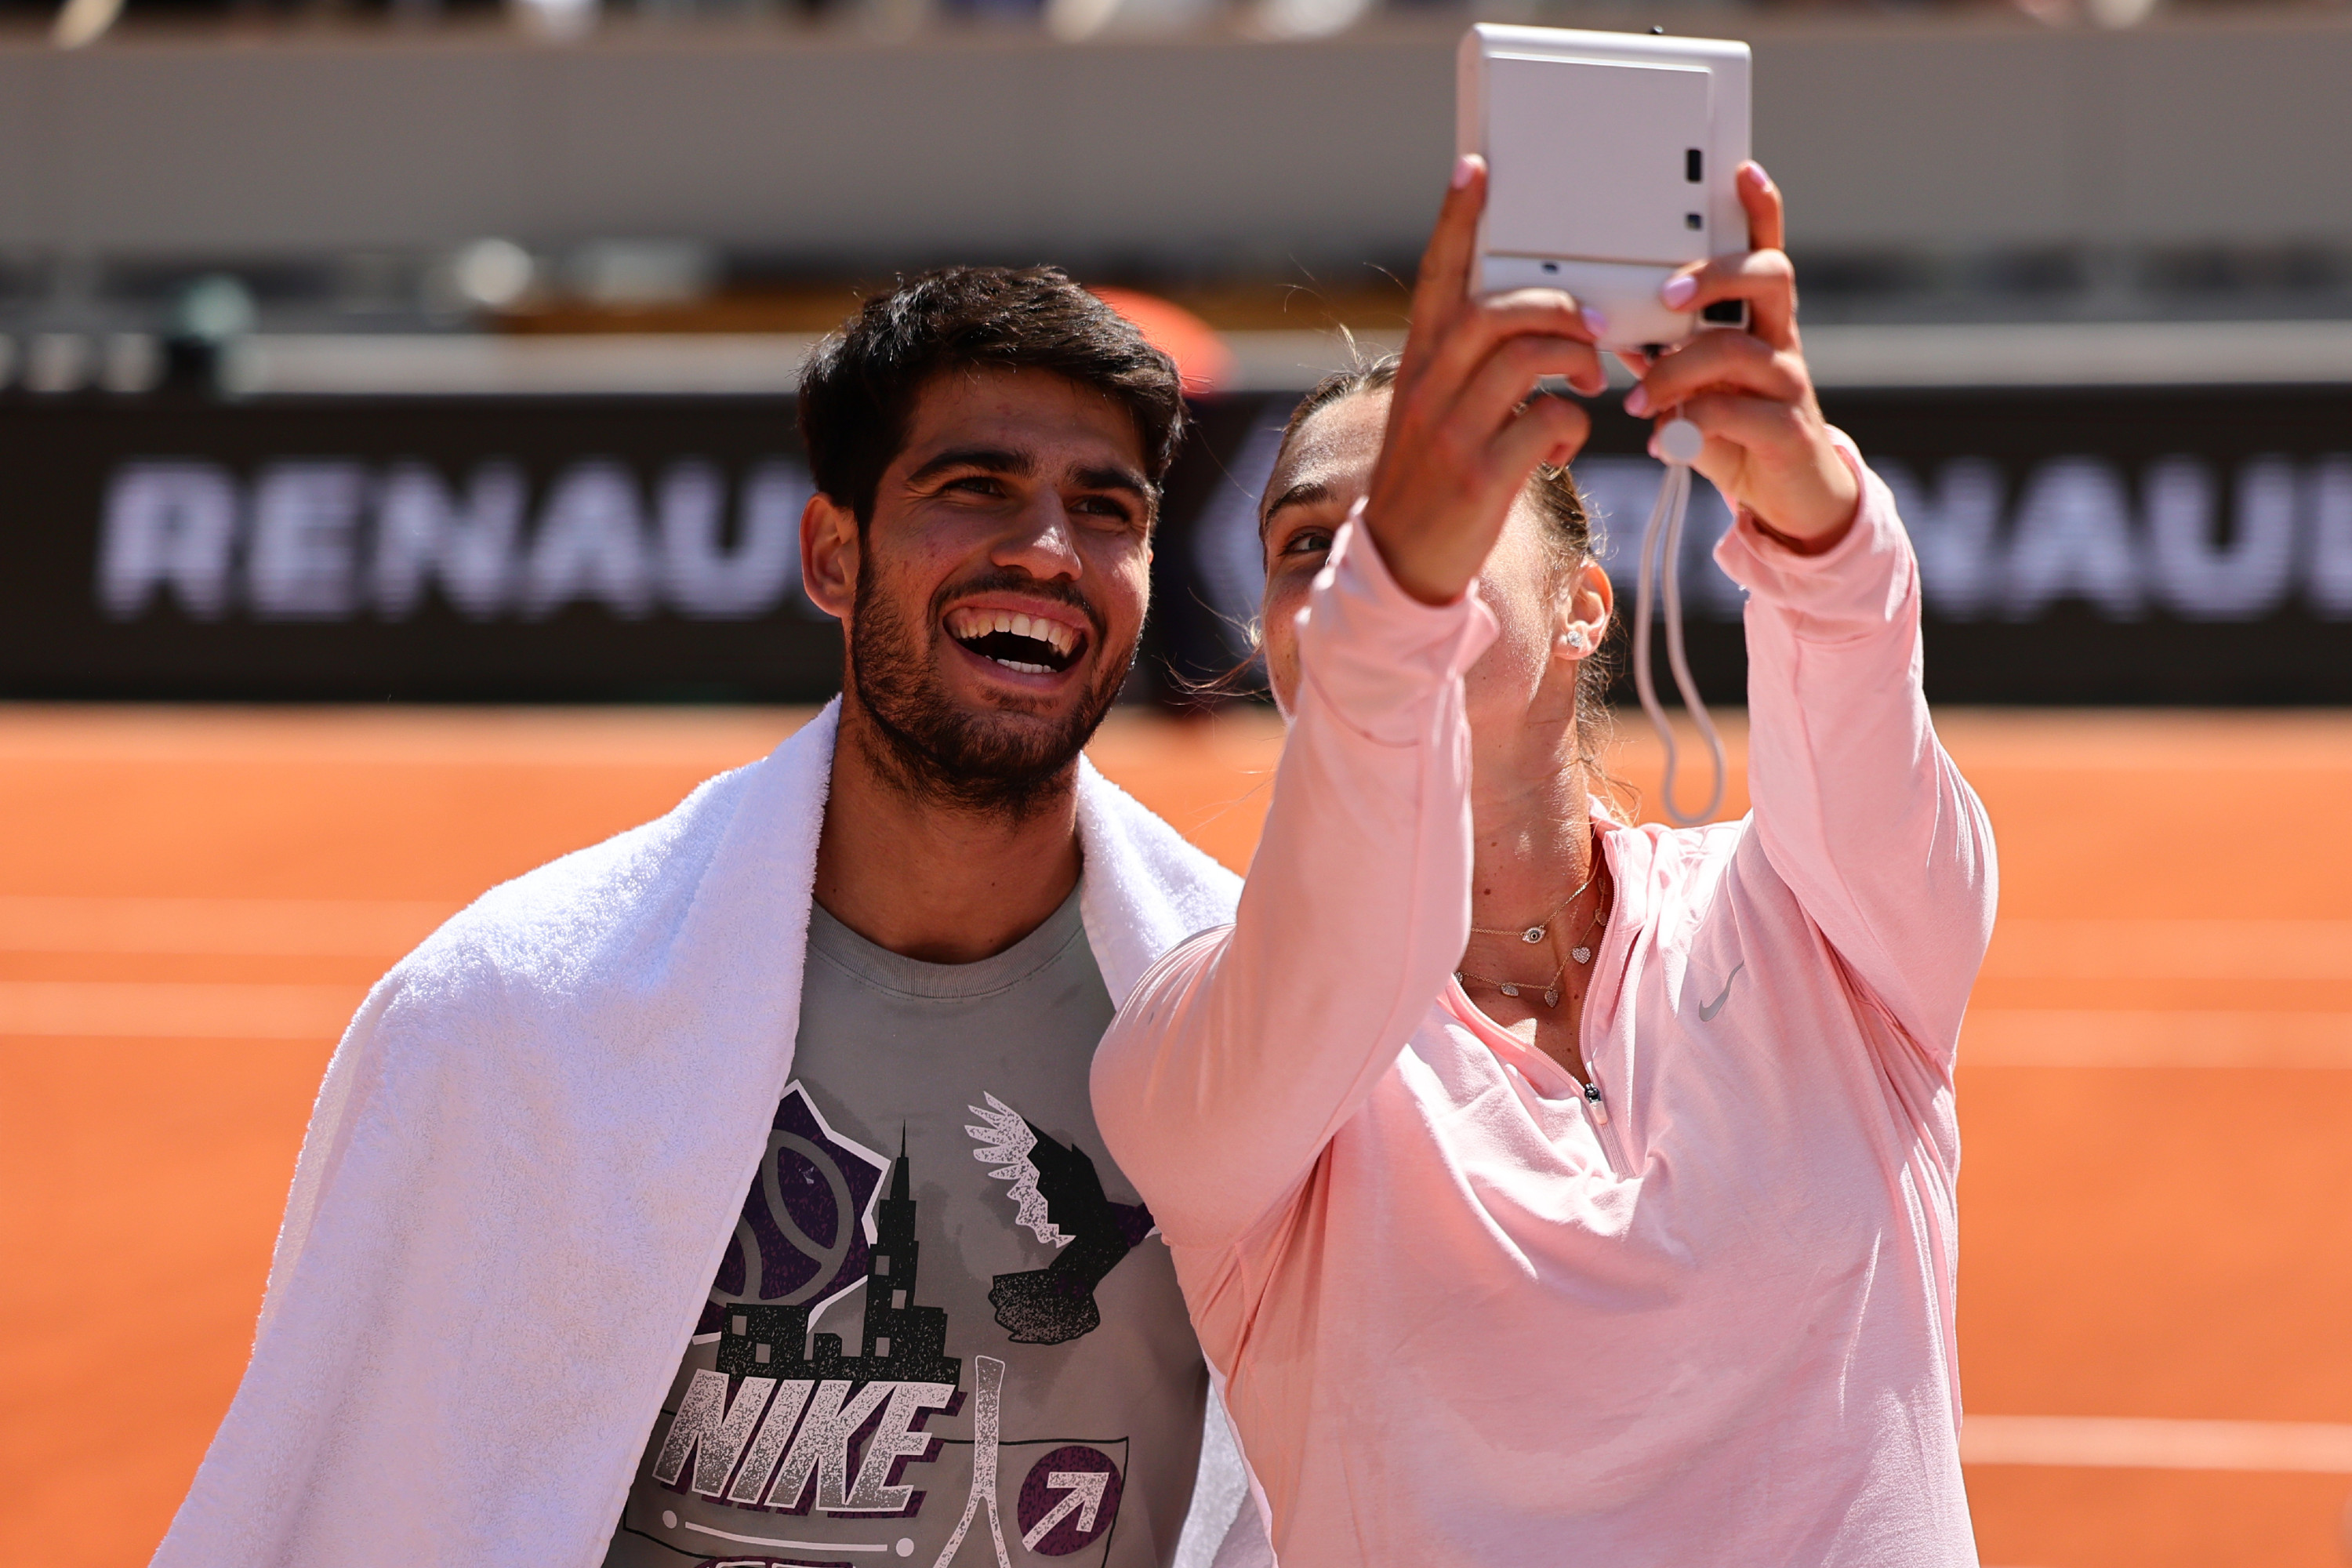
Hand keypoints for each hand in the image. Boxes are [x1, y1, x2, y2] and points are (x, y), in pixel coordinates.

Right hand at [1361, 155, 1604, 604]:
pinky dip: (1571, 427)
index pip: (1437, 279)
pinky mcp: (1480, 479)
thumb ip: (1468, 369)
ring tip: (1590, 381)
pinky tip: (1563, 446)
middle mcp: (1428, 391)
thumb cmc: (1430, 485)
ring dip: (1574, 359)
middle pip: (1494, 309)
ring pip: (1525, 358)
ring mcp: (1451, 434)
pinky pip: (1547, 423)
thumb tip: (1528, 327)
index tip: (1476, 170)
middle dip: (1554, 305)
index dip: (1456, 221)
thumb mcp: (1432, 416)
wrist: (1399, 568)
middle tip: (1590, 324)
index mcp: (1417, 367)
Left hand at [1622, 162, 1859, 550]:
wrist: (1785, 501)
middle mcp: (1780, 341)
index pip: (1764, 252)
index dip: (1760, 211)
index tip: (1742, 171)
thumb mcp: (1691, 388)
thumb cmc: (1734, 432)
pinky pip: (1737, 411)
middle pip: (1769, 276)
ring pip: (1738, 348)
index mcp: (1758, 321)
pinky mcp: (1788, 431)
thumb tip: (1611, 322)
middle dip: (1714, 276)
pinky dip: (1693, 421)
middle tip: (1667, 297)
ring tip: (1638, 400)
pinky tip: (1663, 441)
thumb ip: (1659, 354)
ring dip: (1676, 369)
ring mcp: (1789, 383)